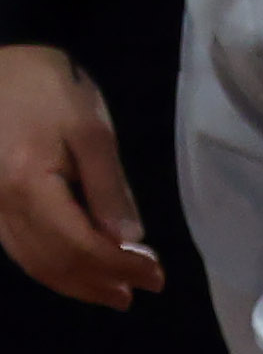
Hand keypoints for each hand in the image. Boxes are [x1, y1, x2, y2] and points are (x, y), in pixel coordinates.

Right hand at [0, 45, 161, 310]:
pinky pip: (17, 246)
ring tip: (115, 292)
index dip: (120, 268)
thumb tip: (127, 241)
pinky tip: (78, 269)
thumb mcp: (92, 132)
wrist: (0, 61)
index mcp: (28, 184)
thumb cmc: (49, 88)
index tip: (156, 276)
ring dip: (75, 282)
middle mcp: (1, 202)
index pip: (80, 246)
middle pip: (53, 262)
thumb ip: (109, 189)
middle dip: (100, 282)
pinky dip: (51, 265)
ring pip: (32, 260)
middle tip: (141, 290)